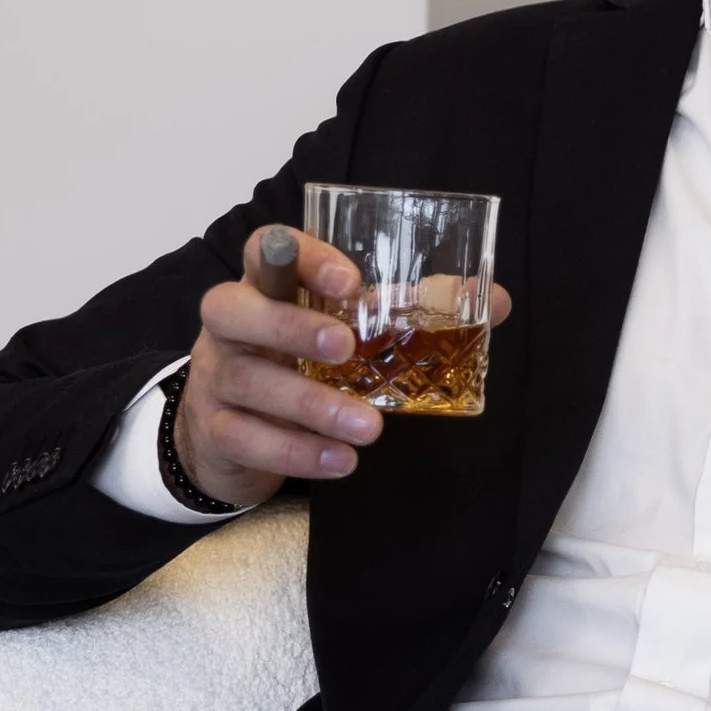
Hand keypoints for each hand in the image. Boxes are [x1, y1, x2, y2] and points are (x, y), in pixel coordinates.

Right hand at [171, 225, 513, 504]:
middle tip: (347, 349)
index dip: (302, 256)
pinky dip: (296, 453)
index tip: (351, 280)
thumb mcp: (344, 329)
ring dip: (310, 406)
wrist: (226, 431)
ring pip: (247, 382)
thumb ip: (410, 312)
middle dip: (290, 326)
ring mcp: (216, 377)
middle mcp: (230, 324)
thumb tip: (495, 302)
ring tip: (368, 427)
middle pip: (233, 309)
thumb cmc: (298, 362)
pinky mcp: (216, 429)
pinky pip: (246, 439)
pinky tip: (340, 461)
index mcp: (264, 285)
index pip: (267, 249)